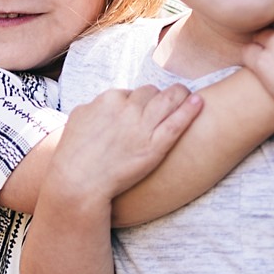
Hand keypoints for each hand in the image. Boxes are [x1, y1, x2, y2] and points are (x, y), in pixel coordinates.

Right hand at [51, 83, 201, 204]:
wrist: (79, 180)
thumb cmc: (74, 154)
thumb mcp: (79, 118)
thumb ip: (95, 107)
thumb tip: (104, 104)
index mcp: (109, 99)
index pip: (132, 92)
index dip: (138, 101)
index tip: (140, 109)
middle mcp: (128, 108)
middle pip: (151, 92)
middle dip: (158, 97)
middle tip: (164, 103)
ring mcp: (143, 126)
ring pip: (169, 100)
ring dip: (179, 94)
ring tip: (187, 95)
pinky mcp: (156, 146)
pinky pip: (177, 123)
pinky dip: (190, 110)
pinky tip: (198, 102)